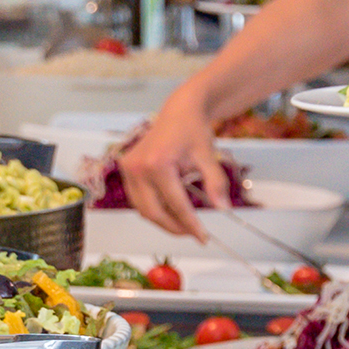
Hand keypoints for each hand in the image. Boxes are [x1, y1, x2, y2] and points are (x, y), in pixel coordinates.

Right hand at [117, 96, 227, 239]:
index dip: (190, 224)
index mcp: (157, 163)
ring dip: (163, 220)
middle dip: (174, 227)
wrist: (179, 111)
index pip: (176, 204)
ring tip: (184, 223)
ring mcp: (128, 169)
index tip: (202, 237)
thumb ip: (216, 184)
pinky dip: (155, 208)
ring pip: (143, 209)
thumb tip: (222, 208)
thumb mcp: (208, 157)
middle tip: (193, 233)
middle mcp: (138, 167)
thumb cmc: (192, 130)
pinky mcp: (126, 170)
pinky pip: (139, 199)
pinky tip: (172, 210)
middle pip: (154, 212)